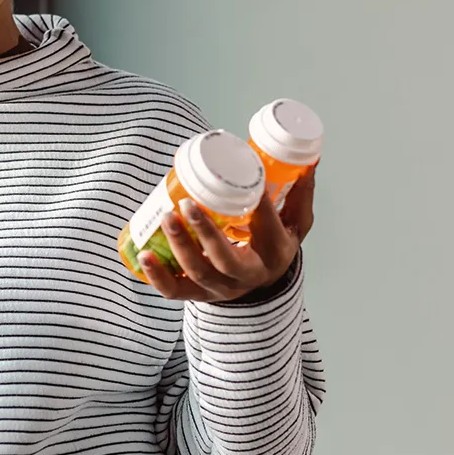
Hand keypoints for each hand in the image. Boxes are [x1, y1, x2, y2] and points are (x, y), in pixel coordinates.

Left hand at [140, 164, 316, 301]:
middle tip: (187, 204)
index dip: (259, 205)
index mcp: (276, 253)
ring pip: (199, 273)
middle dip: (206, 233)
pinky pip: (175, 291)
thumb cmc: (274, 245)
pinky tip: (144, 255)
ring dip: (179, 246)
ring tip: (165, 216)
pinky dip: (157, 275)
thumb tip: (309, 159)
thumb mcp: (295, 223)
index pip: (268, 227)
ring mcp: (222, 288)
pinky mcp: (198, 295)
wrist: (263, 285)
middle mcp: (249, 275)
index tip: (247, 178)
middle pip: (226, 259)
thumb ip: (298, 193)